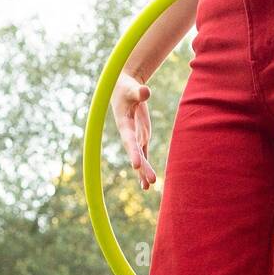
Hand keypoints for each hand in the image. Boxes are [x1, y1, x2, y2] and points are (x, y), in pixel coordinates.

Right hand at [113, 71, 155, 189]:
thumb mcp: (132, 88)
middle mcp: (128, 133)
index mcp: (124, 123)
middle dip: (143, 167)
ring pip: (140, 156)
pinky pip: (143, 153)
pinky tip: (146, 182)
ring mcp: (135, 136)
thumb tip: (146, 91)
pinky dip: (145, 166)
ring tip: (149, 186)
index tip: (136, 165)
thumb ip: (139, 91)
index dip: (132, 152)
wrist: (122, 89)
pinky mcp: (140, 136)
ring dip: (144, 171)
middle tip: (151, 181)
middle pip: (136, 152)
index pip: (129, 140)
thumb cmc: (127, 87)